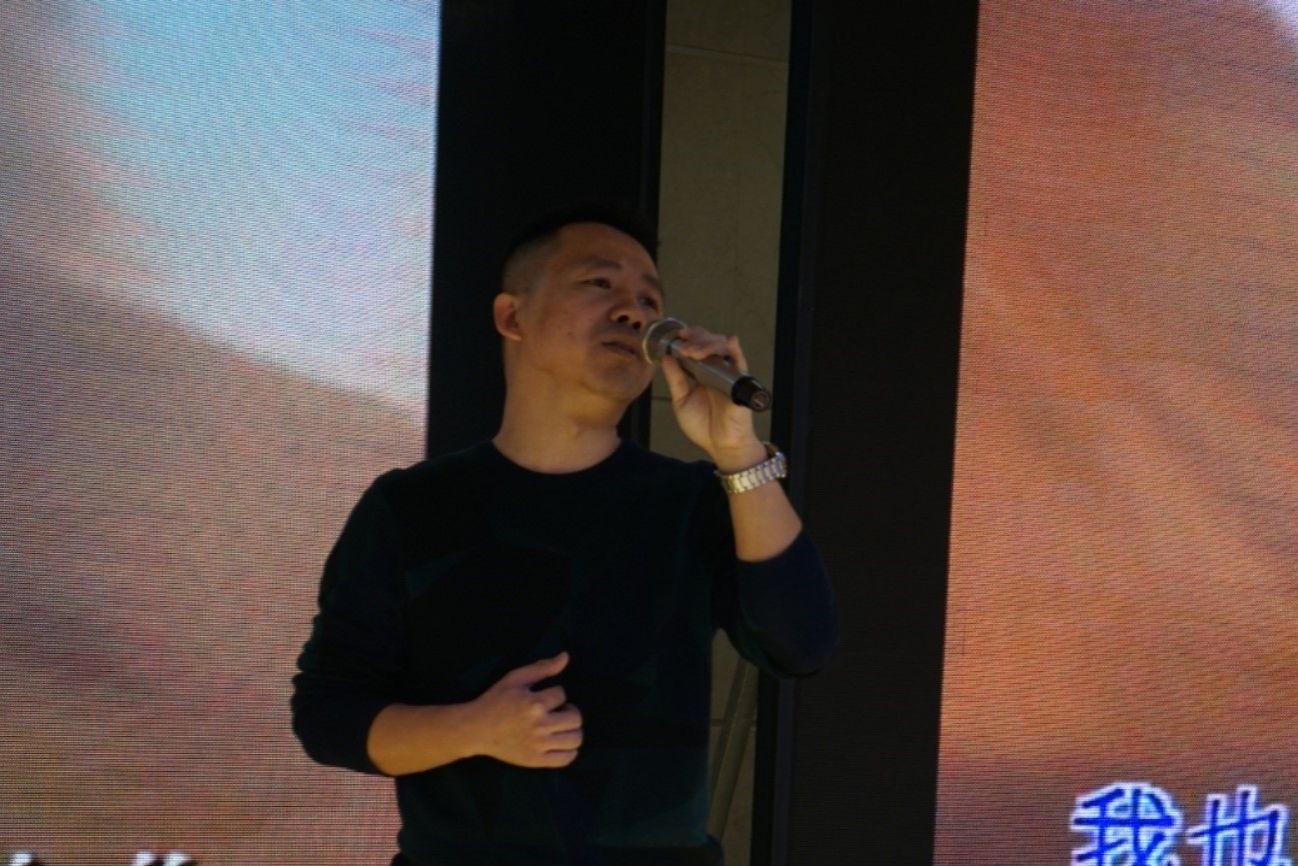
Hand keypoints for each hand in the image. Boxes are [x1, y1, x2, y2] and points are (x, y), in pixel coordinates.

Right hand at [468, 651, 582, 768]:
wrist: (476, 729)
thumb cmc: (495, 701)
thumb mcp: (515, 678)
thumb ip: (542, 668)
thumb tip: (566, 656)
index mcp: (534, 703)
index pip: (562, 694)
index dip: (556, 694)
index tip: (545, 698)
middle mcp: (540, 725)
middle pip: (575, 718)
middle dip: (570, 711)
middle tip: (559, 711)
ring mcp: (539, 745)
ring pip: (575, 739)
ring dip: (573, 730)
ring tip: (561, 726)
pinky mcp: (536, 760)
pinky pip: (566, 759)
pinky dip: (570, 751)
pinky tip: (561, 742)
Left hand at [659, 326, 766, 469]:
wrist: (720, 446)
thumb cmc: (704, 427)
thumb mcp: (681, 401)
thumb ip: (675, 379)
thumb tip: (666, 358)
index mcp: (702, 372)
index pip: (698, 346)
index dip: (690, 337)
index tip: (678, 336)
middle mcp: (716, 370)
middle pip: (710, 341)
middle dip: (697, 338)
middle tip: (684, 346)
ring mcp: (729, 374)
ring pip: (723, 348)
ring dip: (707, 345)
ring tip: (692, 352)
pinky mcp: (740, 383)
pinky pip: (741, 363)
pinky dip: (736, 351)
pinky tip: (730, 342)